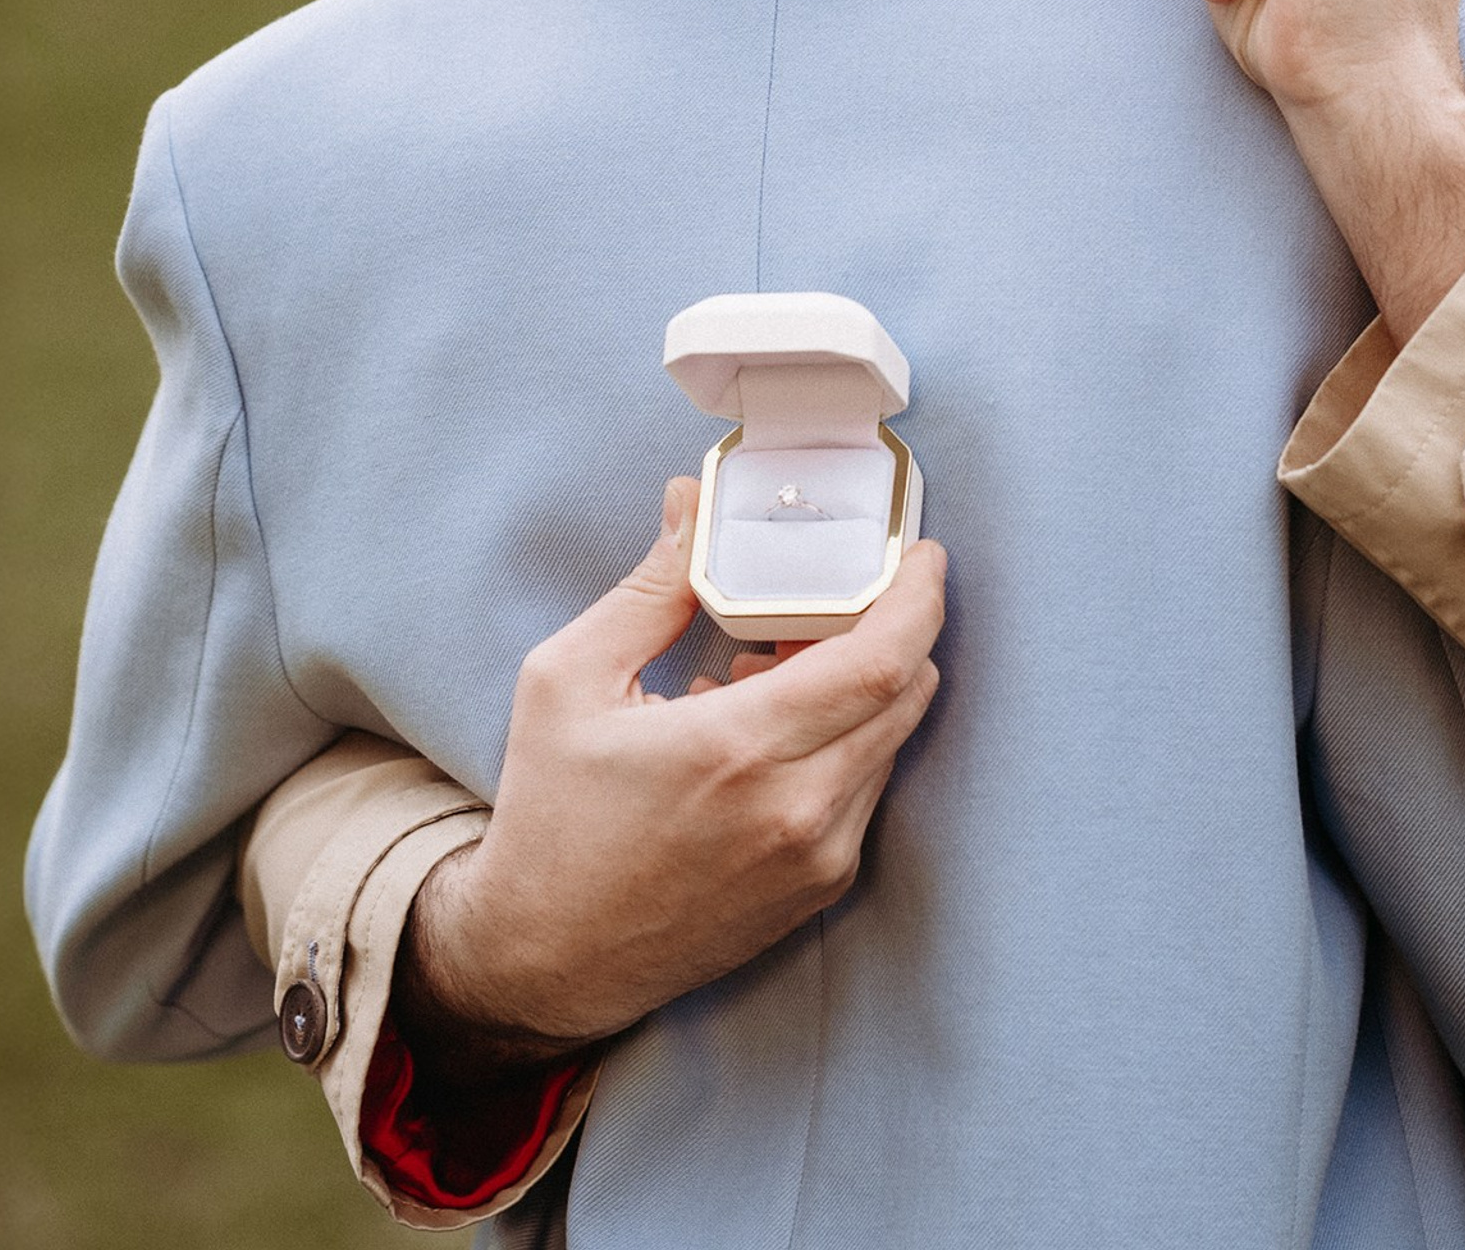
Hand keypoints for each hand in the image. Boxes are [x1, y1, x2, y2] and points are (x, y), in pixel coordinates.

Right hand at [393, 479, 944, 1078]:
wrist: (542, 960)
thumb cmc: (550, 816)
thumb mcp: (570, 681)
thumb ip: (652, 586)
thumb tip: (695, 504)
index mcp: (738, 750)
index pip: (882, 661)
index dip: (920, 597)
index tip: (922, 555)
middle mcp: (796, 809)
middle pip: (908, 691)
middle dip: (890, 630)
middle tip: (829, 603)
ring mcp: (817, 858)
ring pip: (893, 738)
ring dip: (863, 687)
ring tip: (772, 673)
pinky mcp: (820, 888)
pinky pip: (868, 787)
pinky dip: (845, 742)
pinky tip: (768, 735)